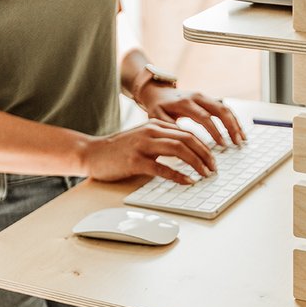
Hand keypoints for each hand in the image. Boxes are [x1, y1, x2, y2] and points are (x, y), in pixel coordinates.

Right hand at [85, 120, 215, 184]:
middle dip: (205, 154)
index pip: (187, 133)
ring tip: (205, 174)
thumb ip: (162, 141)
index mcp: (155, 125)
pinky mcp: (134, 161)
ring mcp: (142, 145)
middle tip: (214, 168)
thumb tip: (187, 152)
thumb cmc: (118, 149)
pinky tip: (187, 181)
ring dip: (196, 163)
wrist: (92, 153)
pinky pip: (162, 167)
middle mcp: (150, 131)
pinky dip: (178, 175)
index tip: (213, 159)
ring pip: (178, 150)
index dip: (204, 146)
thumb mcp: (143, 138)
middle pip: (187, 139)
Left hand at [138, 85, 245, 145]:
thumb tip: (183, 140)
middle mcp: (197, 97)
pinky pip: (224, 108)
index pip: (204, 117)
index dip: (215, 132)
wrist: (158, 91)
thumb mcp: (157, 117)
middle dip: (231, 127)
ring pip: (225, 108)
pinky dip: (233, 120)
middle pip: (220, 110)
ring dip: (235, 124)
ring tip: (242, 139)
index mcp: (185, 102)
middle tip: (237, 143)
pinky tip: (238, 131)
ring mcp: (204, 97)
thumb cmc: (157, 107)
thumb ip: (170, 127)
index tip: (222, 145)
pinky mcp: (208, 99)